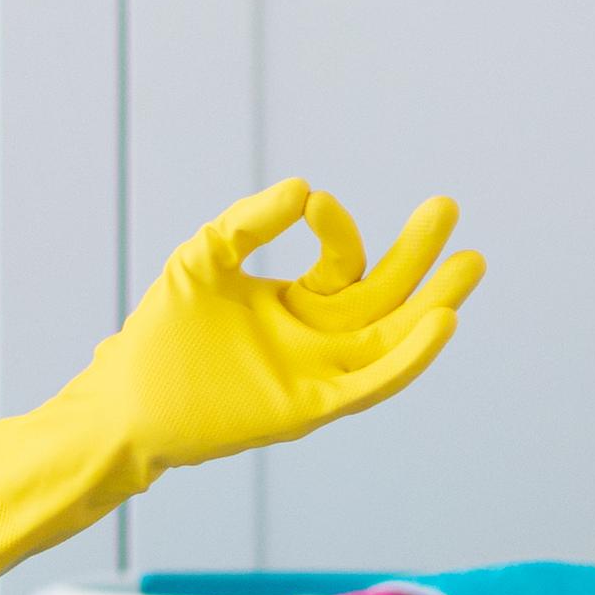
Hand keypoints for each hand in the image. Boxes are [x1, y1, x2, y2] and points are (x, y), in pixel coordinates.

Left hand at [0, 178, 483, 594]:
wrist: (124, 400)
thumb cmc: (161, 331)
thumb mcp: (204, 257)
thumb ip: (250, 222)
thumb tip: (304, 186)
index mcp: (296, 303)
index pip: (343, 263)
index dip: (339, 230)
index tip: (315, 203)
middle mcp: (317, 339)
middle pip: (386, 296)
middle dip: (420, 256)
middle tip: (447, 208)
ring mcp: (318, 374)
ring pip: (392, 338)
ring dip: (433, 305)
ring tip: (470, 262)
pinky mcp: (310, 408)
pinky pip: (372, 384)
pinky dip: (409, 357)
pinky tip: (439, 322)